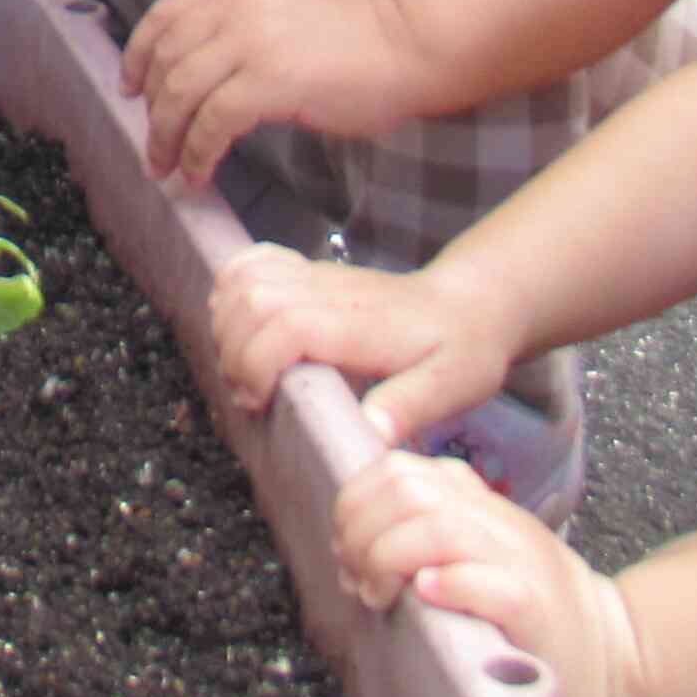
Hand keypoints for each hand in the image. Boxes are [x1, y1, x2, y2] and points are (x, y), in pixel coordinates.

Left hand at [124, 0, 447, 190]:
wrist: (406, 42)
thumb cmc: (353, 35)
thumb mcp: (278, 7)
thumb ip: (234, 26)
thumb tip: (187, 77)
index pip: (165, 14)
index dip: (138, 55)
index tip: (130, 88)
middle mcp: (235, 1)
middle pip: (166, 60)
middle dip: (151, 110)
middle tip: (153, 147)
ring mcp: (251, 39)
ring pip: (180, 93)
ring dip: (166, 139)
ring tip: (167, 169)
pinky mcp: (269, 80)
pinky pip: (212, 123)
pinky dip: (198, 153)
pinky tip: (200, 174)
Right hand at [206, 242, 518, 443]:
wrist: (470, 304)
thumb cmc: (461, 350)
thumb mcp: (452, 386)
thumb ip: (409, 407)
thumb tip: (370, 433)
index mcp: (360, 322)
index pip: (285, 325)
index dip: (256, 364)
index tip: (260, 404)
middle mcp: (330, 292)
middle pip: (252, 299)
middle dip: (234, 352)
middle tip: (251, 396)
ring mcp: (315, 277)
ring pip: (244, 278)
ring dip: (227, 324)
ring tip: (245, 368)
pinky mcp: (307, 273)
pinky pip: (251, 263)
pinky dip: (229, 289)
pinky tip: (240, 326)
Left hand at [329, 450, 646, 696]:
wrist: (613, 665)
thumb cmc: (529, 621)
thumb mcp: (478, 558)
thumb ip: (426, 534)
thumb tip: (352, 540)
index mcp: (478, 506)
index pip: (398, 471)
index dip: (356, 505)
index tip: (346, 552)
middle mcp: (498, 522)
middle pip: (408, 491)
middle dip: (362, 533)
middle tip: (357, 580)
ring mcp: (520, 561)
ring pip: (439, 527)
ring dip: (389, 558)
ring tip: (378, 595)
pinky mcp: (536, 608)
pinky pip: (488, 582)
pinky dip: (448, 584)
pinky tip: (425, 598)